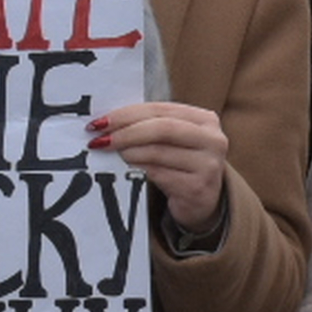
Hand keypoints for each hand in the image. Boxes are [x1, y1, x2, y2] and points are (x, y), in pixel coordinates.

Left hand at [96, 102, 228, 241]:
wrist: (203, 201)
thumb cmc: (181, 164)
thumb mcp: (174, 140)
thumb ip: (151, 126)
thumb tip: (108, 122)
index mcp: (206, 120)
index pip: (161, 110)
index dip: (127, 114)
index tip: (99, 122)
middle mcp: (213, 140)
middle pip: (162, 128)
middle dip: (125, 132)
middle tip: (99, 139)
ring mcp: (208, 165)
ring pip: (157, 152)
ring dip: (126, 152)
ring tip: (109, 154)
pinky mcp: (196, 187)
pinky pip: (157, 173)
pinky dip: (135, 169)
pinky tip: (124, 168)